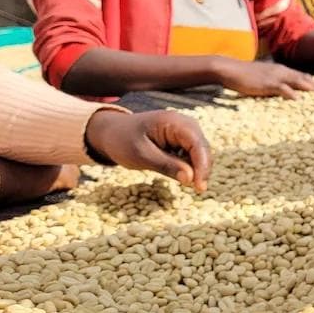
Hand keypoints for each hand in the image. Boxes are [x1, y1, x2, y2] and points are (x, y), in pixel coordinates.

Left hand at [84, 109, 212, 192]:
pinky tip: (182, 175)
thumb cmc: (122, 141)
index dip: (202, 165)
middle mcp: (183, 123)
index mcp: (173, 122)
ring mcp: (183, 130)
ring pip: (199, 151)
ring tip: (189, 184)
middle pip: (202, 147)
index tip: (200, 187)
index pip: (197, 143)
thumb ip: (167, 166)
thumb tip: (190, 179)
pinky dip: (190, 165)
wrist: (111, 132)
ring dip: (197, 168)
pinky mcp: (181, 139)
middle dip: (202, 168)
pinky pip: (191, 153)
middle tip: (198, 190)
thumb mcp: (141, 155)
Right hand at [217, 59, 313, 97]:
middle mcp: (282, 72)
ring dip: (310, 89)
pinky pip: (282, 89)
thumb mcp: (263, 78)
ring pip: (297, 82)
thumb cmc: (246, 76)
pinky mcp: (267, 83)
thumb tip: (281, 93)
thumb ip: (274, 84)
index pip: (301, 76)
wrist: (232, 69)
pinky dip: (292, 94)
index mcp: (281, 70)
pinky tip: (299, 100)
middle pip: (304, 78)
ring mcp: (275, 77)